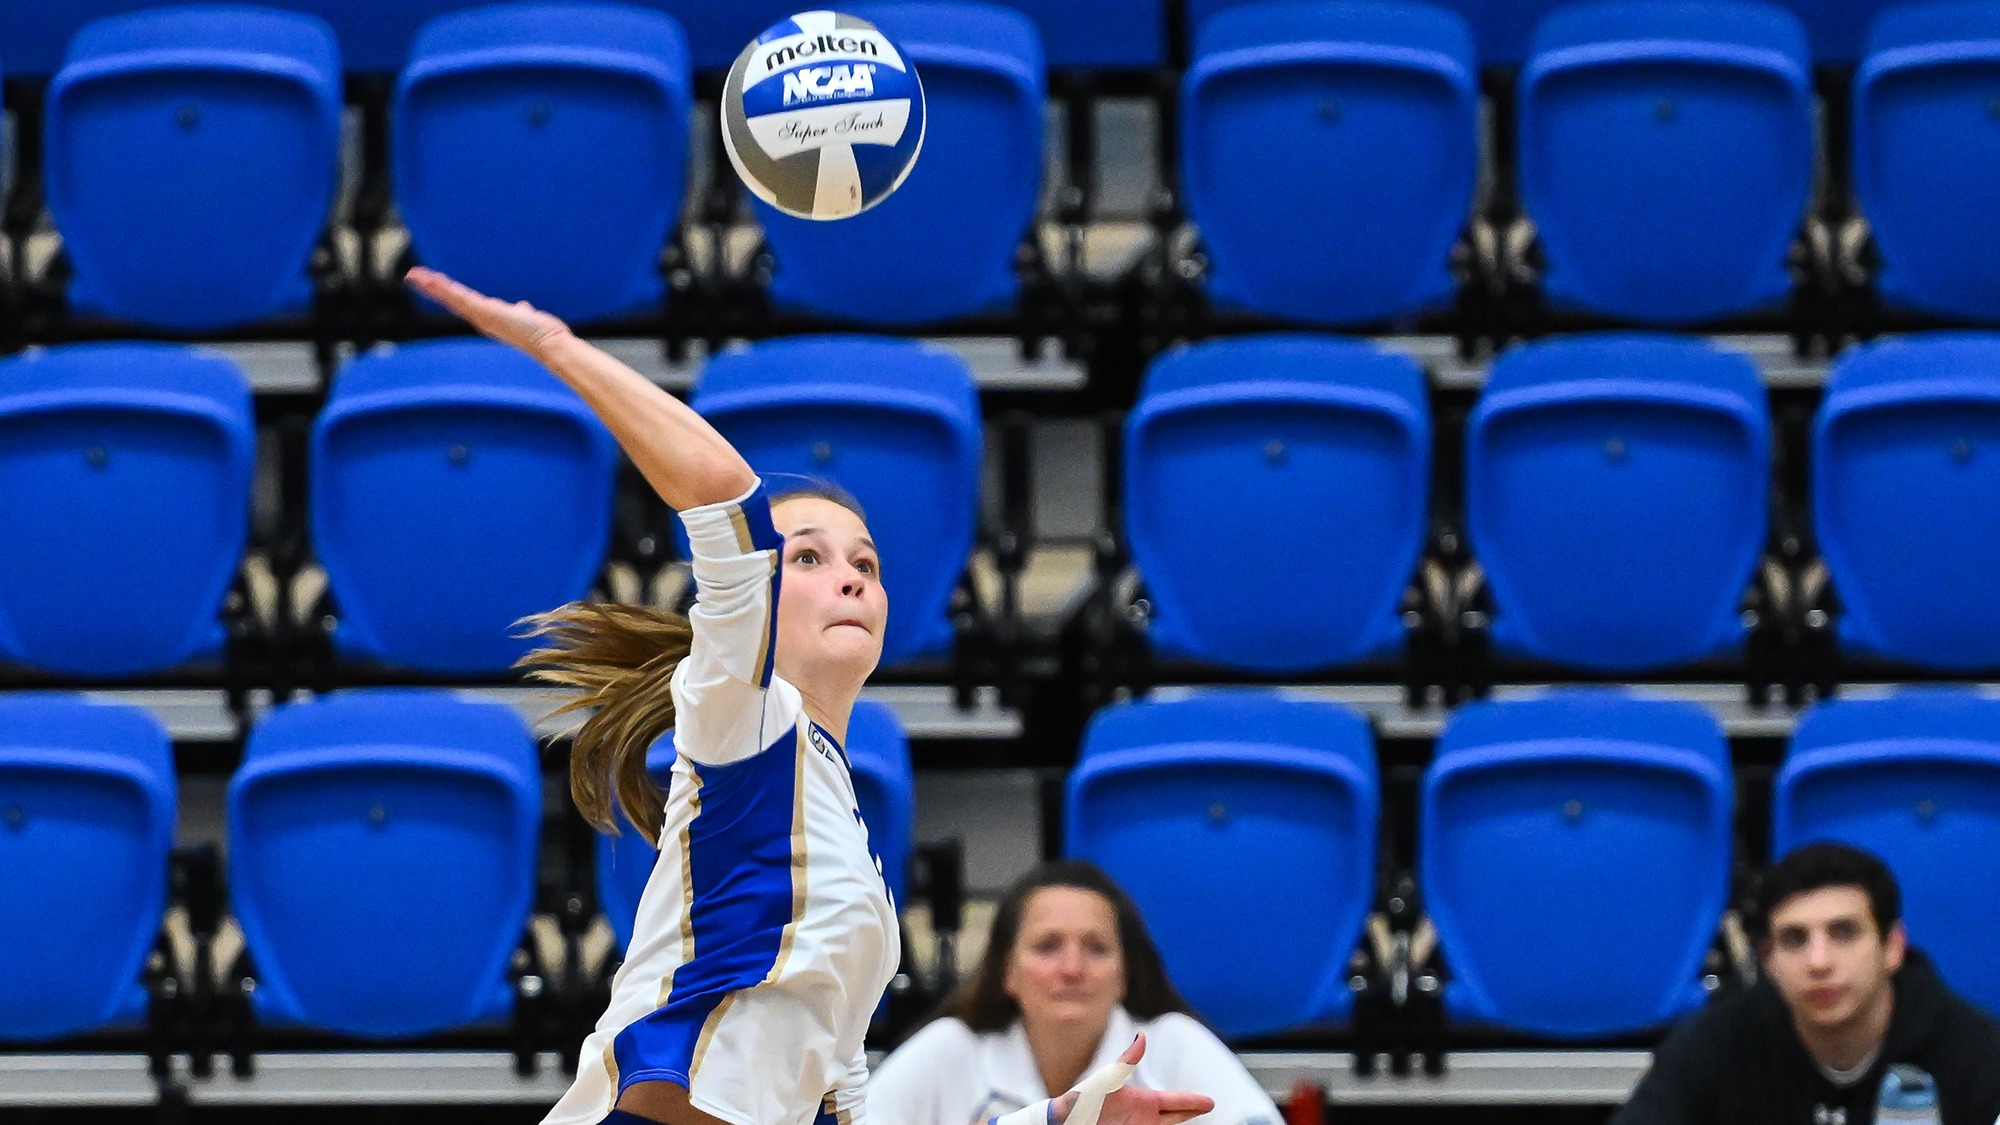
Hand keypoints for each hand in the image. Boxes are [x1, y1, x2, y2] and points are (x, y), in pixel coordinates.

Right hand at [405, 267, 573, 357]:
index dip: (446, 292)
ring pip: (452, 297)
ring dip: (432, 286)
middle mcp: (480, 318)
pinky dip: (444, 289)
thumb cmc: (539, 332)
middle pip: (451, 299)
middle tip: (413, 276)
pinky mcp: (484, 312)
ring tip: (414, 275)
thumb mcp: (525, 316)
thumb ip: (521, 311)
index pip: (461, 301)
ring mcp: (480, 316)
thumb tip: (523, 306)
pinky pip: (460, 297)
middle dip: (432, 288)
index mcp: (487, 316)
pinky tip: (432, 281)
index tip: (431, 282)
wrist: (548, 343)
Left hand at [1052, 1035, 1213, 1124]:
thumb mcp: (1107, 1081)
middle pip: (1174, 1114)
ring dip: (1178, 1122)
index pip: (1174, 1102)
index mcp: (1142, 1101)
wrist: (1063, 1122)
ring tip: (1191, 1118)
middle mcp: (1142, 1115)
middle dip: (1191, 1110)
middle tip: (1209, 1106)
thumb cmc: (1082, 1101)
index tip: (1210, 1103)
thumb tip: (1142, 1036)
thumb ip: (1127, 1062)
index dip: (1193, 1102)